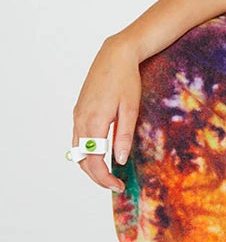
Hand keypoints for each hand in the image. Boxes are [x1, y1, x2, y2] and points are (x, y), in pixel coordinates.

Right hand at [70, 36, 142, 192]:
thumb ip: (124, 136)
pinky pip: (78, 138)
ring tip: (109, 174)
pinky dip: (87, 152)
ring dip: (90, 166)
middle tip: (115, 185)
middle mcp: (81, 120)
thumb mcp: (131, 109)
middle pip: (82, 159)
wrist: (115, 55)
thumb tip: (120, 160)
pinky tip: (101, 155)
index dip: (105, 178)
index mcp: (94, 121)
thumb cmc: (126, 79)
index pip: (94, 161)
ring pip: (77, 151)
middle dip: (97, 176)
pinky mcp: (79, 111)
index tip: (118, 186)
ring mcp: (78, 115)